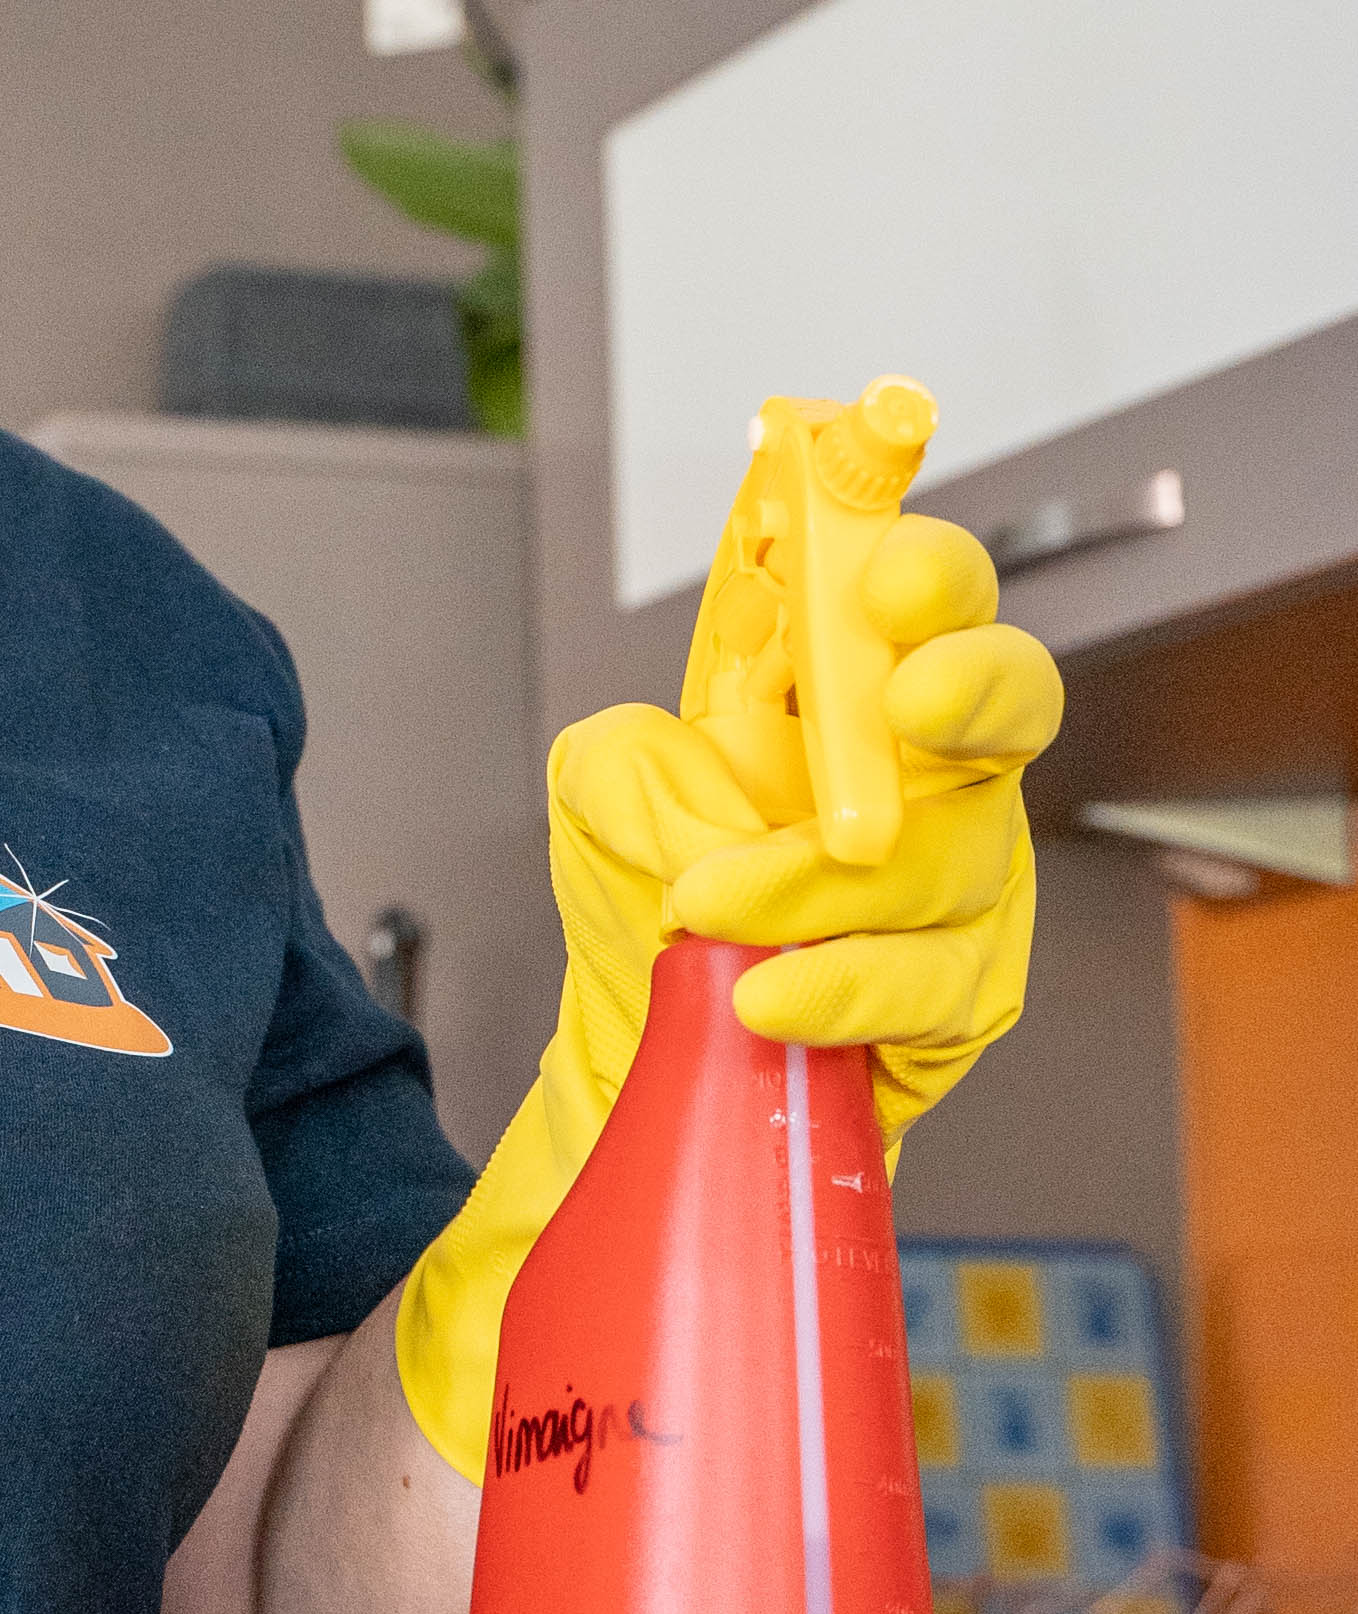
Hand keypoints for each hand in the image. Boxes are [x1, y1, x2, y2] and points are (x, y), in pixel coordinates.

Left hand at [394, 503, 1060, 1481]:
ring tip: (716, 914)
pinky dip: (840, 989)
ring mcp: (969, 879)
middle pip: (1009, 700)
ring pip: (956, 860)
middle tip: (908, 702)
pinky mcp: (964, 990)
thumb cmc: (655, 893)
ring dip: (827, 885)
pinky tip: (766, 997)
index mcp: (858, 684)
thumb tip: (693, 787)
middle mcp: (937, 768)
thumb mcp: (603, 791)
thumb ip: (631, 756)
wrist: (649, 1045)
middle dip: (970, 688)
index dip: (925, 568)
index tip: (886, 569)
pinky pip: (931, 986)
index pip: (926, 592)